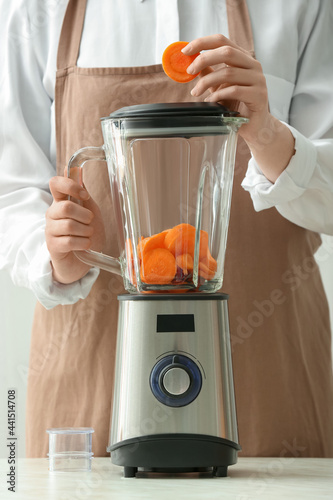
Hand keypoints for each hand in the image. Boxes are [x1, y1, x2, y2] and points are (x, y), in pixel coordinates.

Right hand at [45, 168, 105, 283]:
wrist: (83, 261)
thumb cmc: (86, 234)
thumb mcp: (91, 211)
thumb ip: (84, 195)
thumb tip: (76, 170)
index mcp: (61, 202)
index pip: (55, 183)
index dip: (70, 185)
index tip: (84, 195)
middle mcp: (52, 214)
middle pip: (65, 207)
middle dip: (85, 215)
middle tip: (90, 222)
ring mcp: (50, 230)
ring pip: (69, 225)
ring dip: (86, 231)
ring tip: (87, 235)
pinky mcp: (52, 246)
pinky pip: (69, 241)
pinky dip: (83, 243)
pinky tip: (85, 245)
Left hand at [182, 34, 294, 181]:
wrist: (254, 126)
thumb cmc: (236, 105)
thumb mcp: (219, 86)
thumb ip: (208, 73)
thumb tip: (189, 62)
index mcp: (243, 59)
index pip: (222, 40)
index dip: (202, 43)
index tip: (185, 50)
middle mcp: (253, 65)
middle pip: (226, 52)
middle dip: (204, 59)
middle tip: (189, 71)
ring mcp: (258, 80)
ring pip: (228, 72)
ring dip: (207, 82)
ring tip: (196, 92)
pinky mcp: (259, 95)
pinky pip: (234, 91)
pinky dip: (218, 95)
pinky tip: (210, 101)